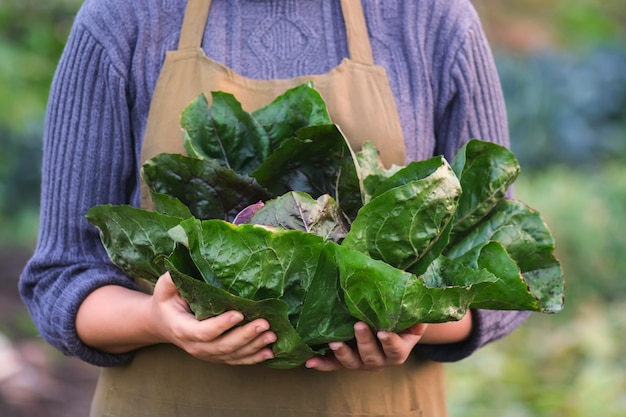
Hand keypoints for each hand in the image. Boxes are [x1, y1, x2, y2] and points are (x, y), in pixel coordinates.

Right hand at [149, 272, 275, 364]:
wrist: (164, 324)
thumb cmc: (167, 302)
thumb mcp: (164, 288)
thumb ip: (172, 278)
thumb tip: (181, 264)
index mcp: (182, 329)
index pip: (203, 331)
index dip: (221, 325)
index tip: (239, 314)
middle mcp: (195, 346)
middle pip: (222, 346)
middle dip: (245, 335)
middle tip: (264, 324)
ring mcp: (208, 354)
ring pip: (233, 355)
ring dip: (254, 346)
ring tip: (272, 335)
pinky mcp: (218, 356)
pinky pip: (237, 360)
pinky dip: (254, 358)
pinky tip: (270, 352)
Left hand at [304, 321, 427, 371]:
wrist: (388, 327)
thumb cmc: (400, 318)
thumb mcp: (411, 315)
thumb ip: (414, 309)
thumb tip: (418, 295)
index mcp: (398, 350)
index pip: (395, 349)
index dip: (390, 342)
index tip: (383, 332)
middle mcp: (381, 360)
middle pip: (372, 357)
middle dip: (365, 342)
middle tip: (358, 325)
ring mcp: (361, 362)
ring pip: (352, 363)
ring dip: (342, 353)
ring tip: (334, 342)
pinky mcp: (345, 361)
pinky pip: (333, 365)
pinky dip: (322, 363)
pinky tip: (310, 361)